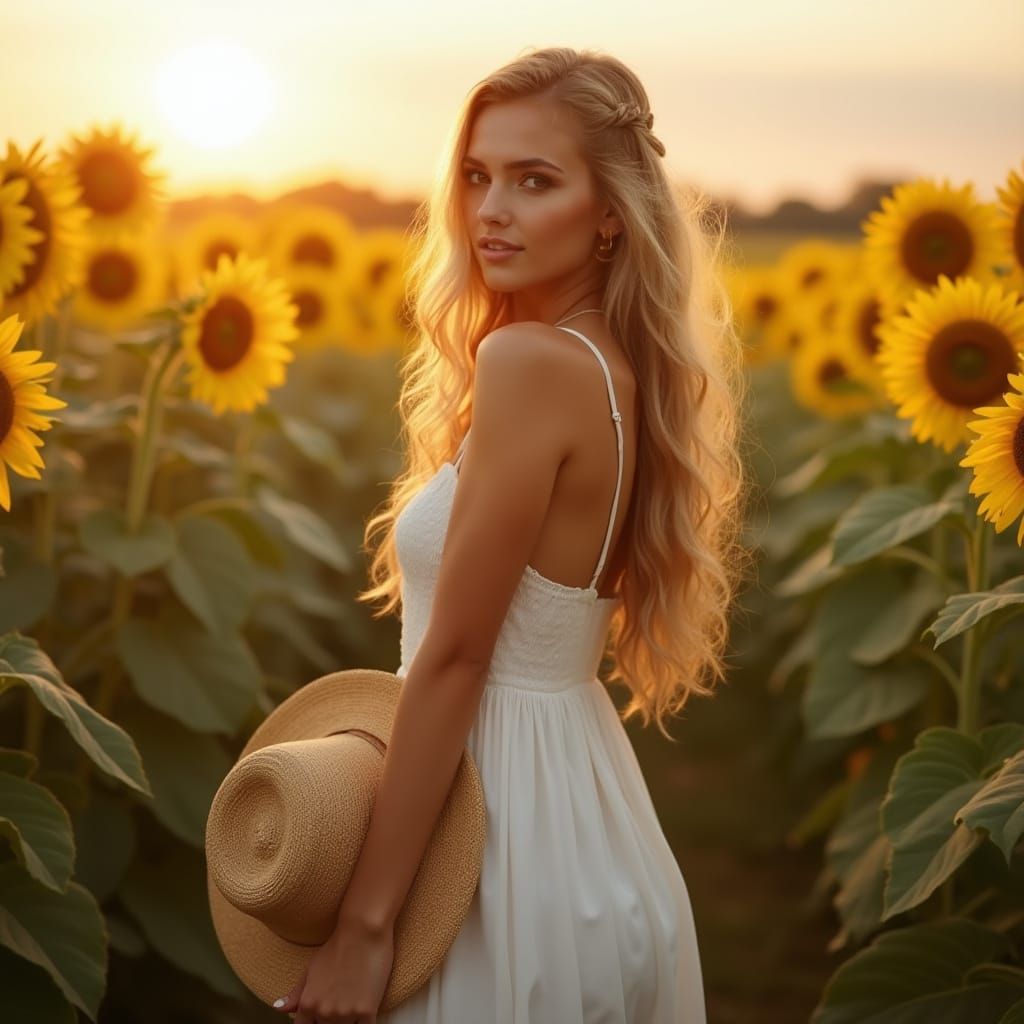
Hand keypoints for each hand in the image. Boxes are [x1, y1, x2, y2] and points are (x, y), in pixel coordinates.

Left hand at [272, 916, 394, 1023]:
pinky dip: (364, 1023)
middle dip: (329, 1022)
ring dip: (348, 1022)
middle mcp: (325, 1012)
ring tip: (351, 1003)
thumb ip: (296, 993)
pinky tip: (365, 1012)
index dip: (313, 1023)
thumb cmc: (338, 946)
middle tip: (339, 1002)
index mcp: (308, 1004)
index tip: (320, 1017)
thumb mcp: (312, 968)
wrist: (364, 930)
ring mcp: (346, 1014)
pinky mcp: (367, 1011)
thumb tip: (279, 1008)